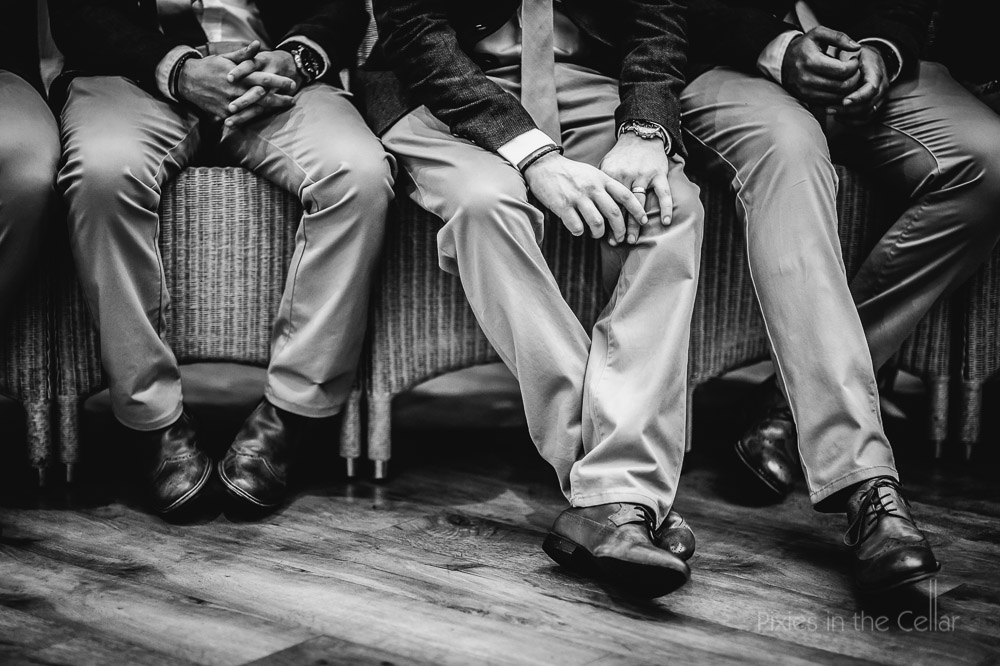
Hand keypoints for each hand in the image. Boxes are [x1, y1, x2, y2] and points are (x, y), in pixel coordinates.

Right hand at [176, 41, 295, 123]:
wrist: (186, 80)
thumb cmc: (208, 67)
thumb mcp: (225, 57)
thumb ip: (244, 54)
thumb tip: (258, 44)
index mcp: (239, 77)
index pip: (264, 79)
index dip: (279, 82)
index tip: (291, 84)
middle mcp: (236, 91)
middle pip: (263, 97)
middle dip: (279, 98)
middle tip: (292, 99)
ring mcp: (231, 104)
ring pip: (255, 109)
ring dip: (271, 109)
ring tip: (283, 106)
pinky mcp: (224, 113)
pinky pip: (242, 117)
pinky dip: (254, 116)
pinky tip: (265, 115)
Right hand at [524, 152, 645, 243]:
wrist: (544, 165)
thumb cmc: (570, 172)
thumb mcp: (592, 173)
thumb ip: (605, 186)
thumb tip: (620, 205)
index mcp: (602, 179)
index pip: (626, 195)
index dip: (637, 210)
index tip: (644, 221)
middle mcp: (592, 188)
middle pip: (614, 213)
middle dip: (620, 230)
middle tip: (620, 238)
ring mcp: (577, 197)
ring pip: (597, 223)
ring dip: (599, 234)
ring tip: (597, 235)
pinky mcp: (562, 205)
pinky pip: (577, 226)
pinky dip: (579, 232)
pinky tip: (578, 230)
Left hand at [600, 132, 671, 243]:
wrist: (641, 136)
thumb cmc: (621, 156)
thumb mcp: (605, 166)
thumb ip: (600, 185)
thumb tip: (590, 206)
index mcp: (610, 175)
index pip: (606, 202)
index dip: (604, 219)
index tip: (602, 235)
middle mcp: (626, 175)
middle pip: (621, 205)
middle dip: (618, 226)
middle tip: (617, 242)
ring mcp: (643, 175)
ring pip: (639, 202)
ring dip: (635, 222)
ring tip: (632, 239)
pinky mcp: (659, 173)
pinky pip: (663, 193)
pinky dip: (665, 207)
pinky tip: (666, 222)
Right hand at [782, 27, 861, 104]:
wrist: (783, 61)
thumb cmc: (804, 46)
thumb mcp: (818, 34)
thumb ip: (839, 37)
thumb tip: (856, 47)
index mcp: (811, 61)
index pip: (842, 70)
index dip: (854, 66)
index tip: (854, 60)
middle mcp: (807, 79)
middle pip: (842, 85)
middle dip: (854, 77)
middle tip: (855, 70)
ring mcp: (805, 91)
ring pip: (837, 96)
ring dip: (848, 87)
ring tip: (848, 76)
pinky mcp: (806, 99)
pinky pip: (829, 101)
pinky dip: (838, 95)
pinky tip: (839, 84)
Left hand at [836, 45, 888, 124]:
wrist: (870, 60)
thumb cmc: (858, 56)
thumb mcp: (853, 51)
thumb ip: (846, 58)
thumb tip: (838, 65)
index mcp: (877, 73)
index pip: (871, 89)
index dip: (857, 97)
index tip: (843, 100)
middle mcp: (881, 88)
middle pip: (868, 105)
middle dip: (847, 109)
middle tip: (828, 109)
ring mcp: (879, 98)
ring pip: (866, 113)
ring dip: (848, 116)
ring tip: (830, 112)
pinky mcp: (874, 106)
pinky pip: (865, 119)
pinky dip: (852, 121)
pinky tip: (838, 117)